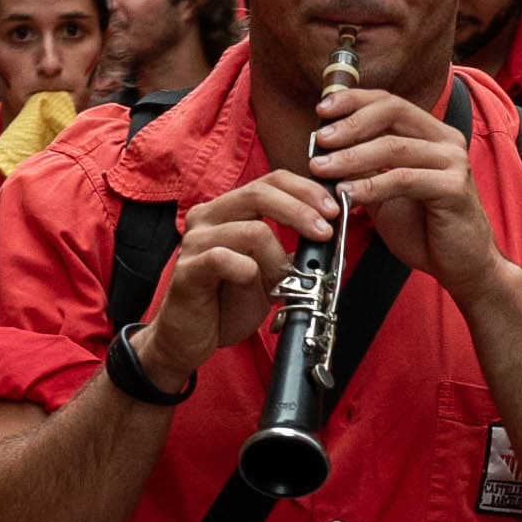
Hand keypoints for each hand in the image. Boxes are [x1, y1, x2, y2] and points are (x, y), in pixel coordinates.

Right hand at [135, 172, 319, 390]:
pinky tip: (252, 284)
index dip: (305, 191)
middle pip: (261, 192)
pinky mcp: (188, 269)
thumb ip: (291, 253)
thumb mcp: (269, 275)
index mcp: (228, 210)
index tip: (332, 211)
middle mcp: (208, 217)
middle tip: (324, 233)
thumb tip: (328, 243)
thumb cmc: (225, 304)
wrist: (189, 340)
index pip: (271, 181)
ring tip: (282, 283)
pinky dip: (249, 272)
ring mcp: (195, 241)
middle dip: (301, 211)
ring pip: (252, 230)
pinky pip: (225, 258)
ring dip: (278, 259)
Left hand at [314, 83, 503, 301]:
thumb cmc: (425, 229)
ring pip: (394, 147)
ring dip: (352, 156)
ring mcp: (453, 162)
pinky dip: (371, 186)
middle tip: (319, 139)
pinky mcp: (453, 187)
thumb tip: (326, 152)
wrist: (461, 265)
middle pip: (393, 112)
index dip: (354, 101)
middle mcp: (446, 140)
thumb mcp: (386, 193)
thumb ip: (364, 170)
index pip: (389, 103)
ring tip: (322, 167)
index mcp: (431, 134)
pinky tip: (346, 193)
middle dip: (350, 124)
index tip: (322, 109)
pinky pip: (404, 179)